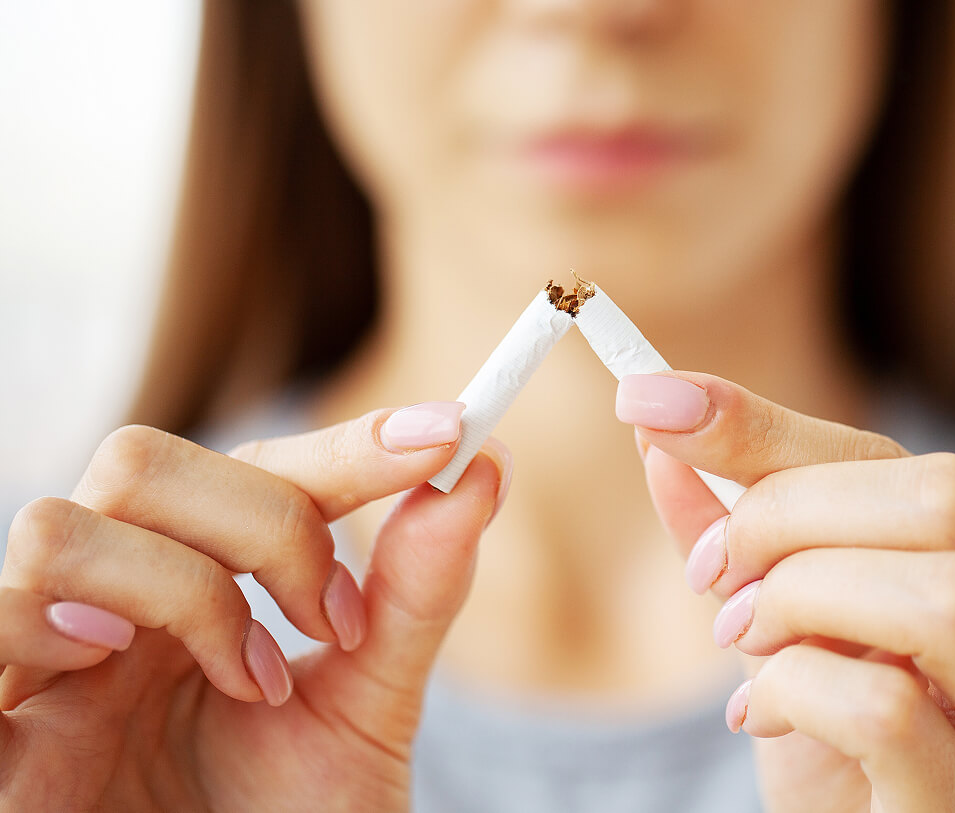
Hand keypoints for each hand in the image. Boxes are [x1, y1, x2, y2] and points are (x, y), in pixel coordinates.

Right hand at [0, 402, 508, 811]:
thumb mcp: (368, 711)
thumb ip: (415, 598)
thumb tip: (483, 471)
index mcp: (198, 590)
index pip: (254, 470)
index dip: (344, 445)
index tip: (448, 431)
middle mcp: (114, 606)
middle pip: (142, 462)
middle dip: (265, 522)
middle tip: (335, 617)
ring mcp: (43, 661)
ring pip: (62, 526)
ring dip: (185, 589)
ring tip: (255, 680)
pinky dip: (53, 620)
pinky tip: (115, 663)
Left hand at [616, 372, 954, 812]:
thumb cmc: (828, 746)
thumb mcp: (777, 620)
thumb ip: (732, 531)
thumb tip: (662, 429)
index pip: (896, 459)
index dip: (761, 424)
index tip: (652, 401)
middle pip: (944, 498)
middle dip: (788, 514)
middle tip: (716, 573)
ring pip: (945, 595)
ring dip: (800, 597)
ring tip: (746, 637)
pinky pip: (886, 710)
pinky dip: (789, 690)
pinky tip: (759, 715)